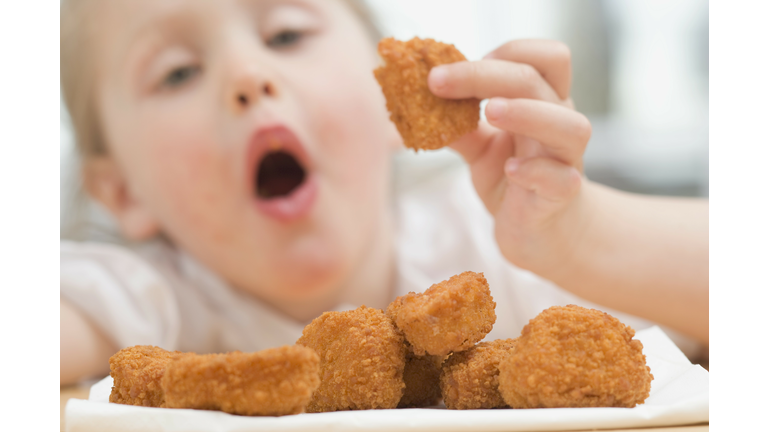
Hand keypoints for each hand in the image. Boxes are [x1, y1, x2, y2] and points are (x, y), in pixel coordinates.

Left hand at [428, 40, 592, 276]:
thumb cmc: (514, 179)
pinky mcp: (562, 196)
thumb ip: (457, 124)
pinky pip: (562, 179)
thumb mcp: (479, 148)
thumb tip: (418, 103)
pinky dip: (536, 170)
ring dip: (527, 113)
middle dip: (485, 74)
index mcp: (543, 102)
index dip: (506, 52)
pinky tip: (510, 169)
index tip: (461, 68)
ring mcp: (566, 159)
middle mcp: (559, 122)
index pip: (543, 57)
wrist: (537, 231)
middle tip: (438, 82)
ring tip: (488, 112)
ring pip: (570, 125)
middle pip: (540, 79)